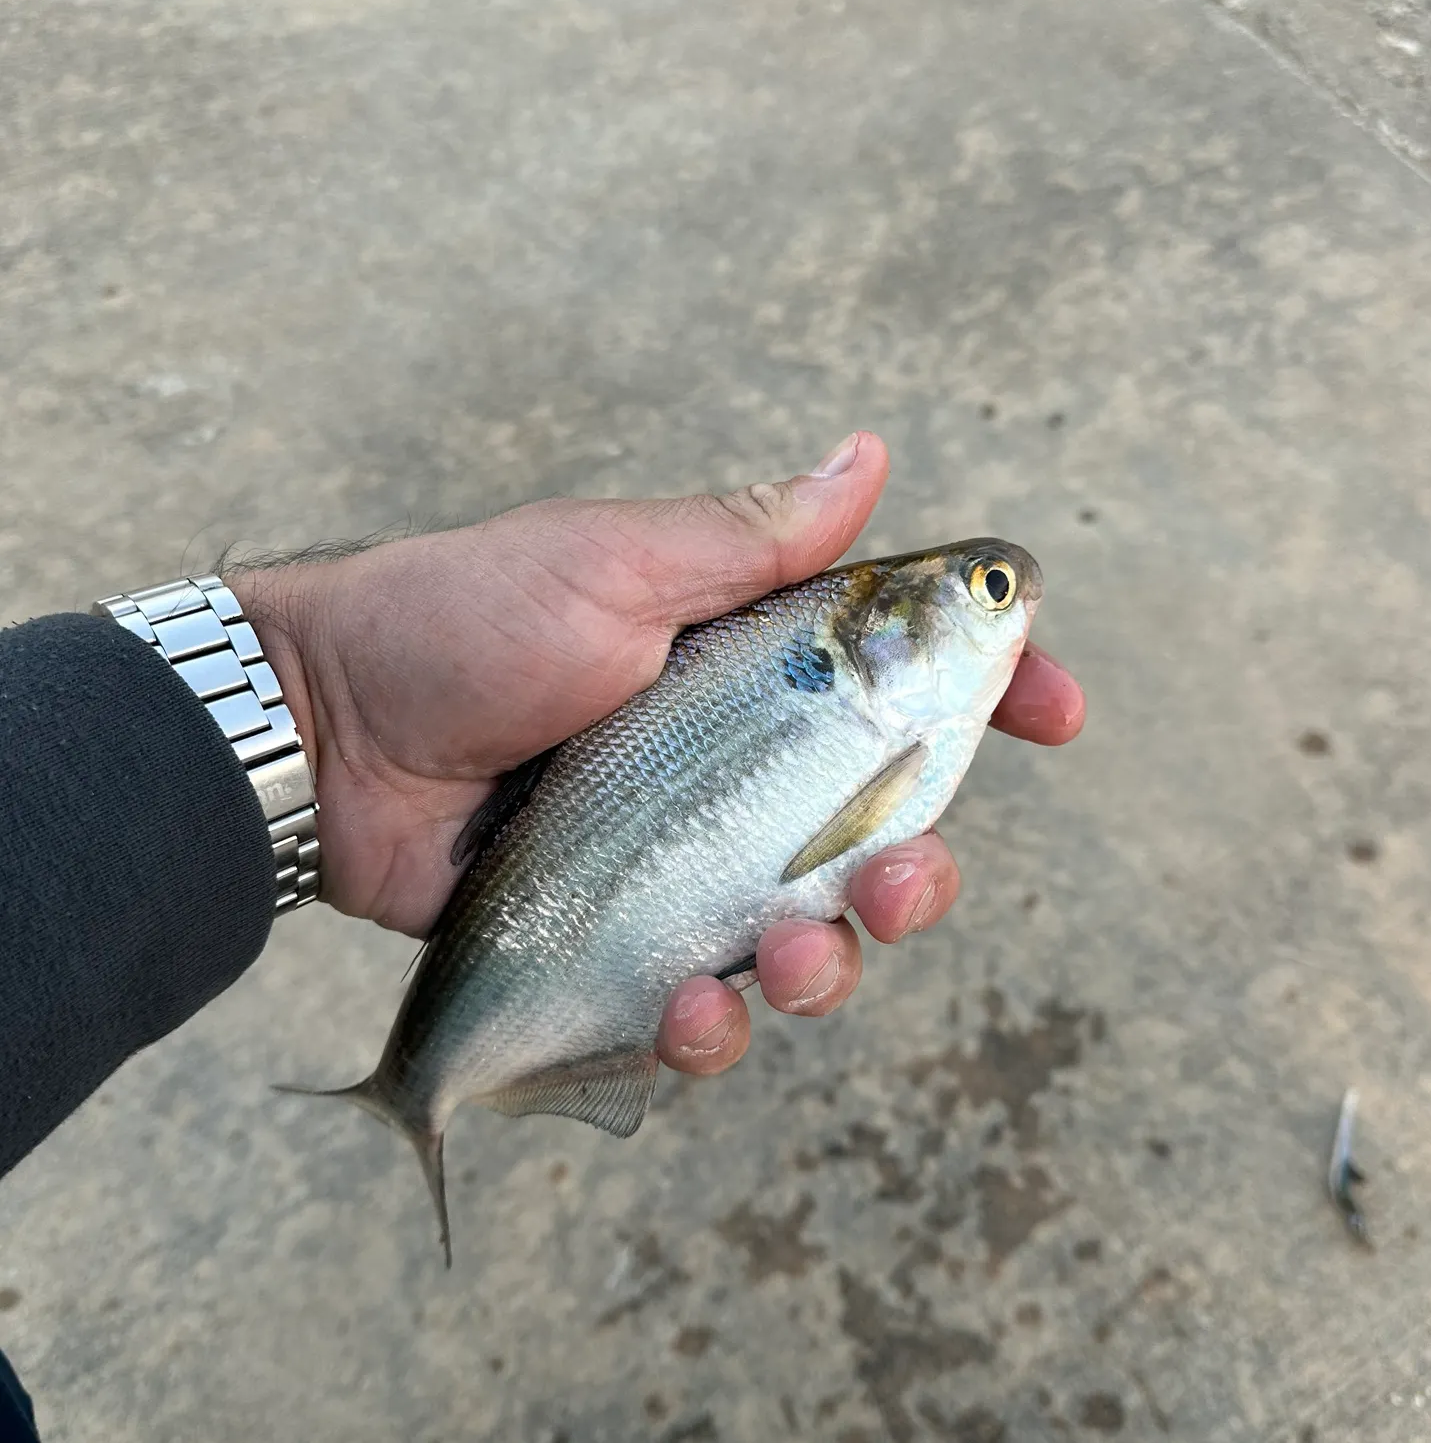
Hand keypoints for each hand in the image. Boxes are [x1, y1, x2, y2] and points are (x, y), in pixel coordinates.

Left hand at [232, 432, 1084, 1075]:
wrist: (326, 731)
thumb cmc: (467, 621)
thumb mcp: (620, 560)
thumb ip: (756, 539)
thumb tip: (873, 453)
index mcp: (754, 672)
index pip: (904, 687)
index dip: (993, 698)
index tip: (1056, 713)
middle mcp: (735, 773)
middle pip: (880, 838)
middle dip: (921, 872)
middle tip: (908, 879)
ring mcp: (682, 865)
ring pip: (814, 940)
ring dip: (833, 966)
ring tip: (790, 957)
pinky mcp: (623, 944)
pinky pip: (708, 1009)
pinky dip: (718, 1024)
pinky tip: (695, 1007)